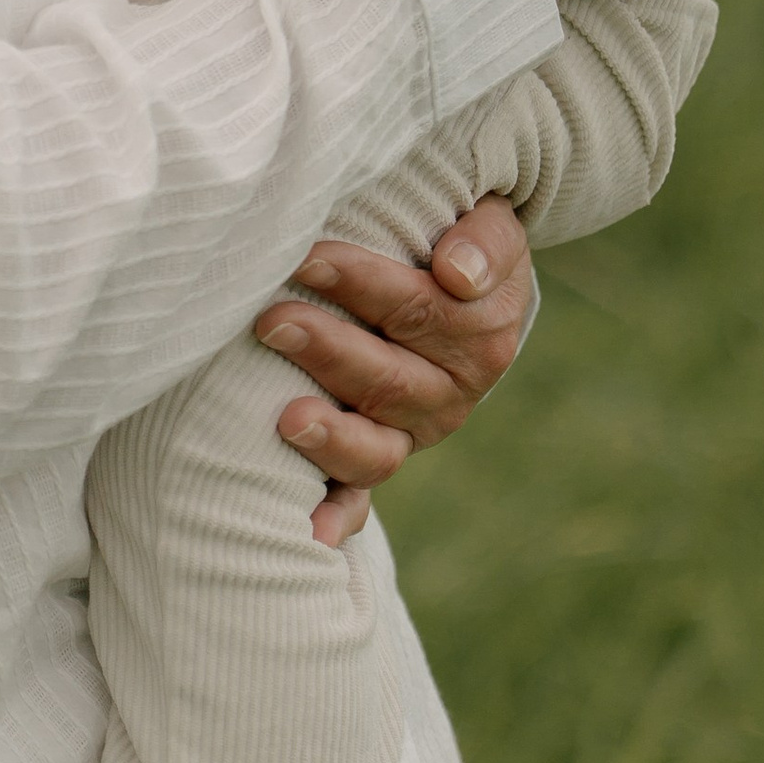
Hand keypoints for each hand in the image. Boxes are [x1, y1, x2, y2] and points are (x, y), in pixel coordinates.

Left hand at [251, 198, 533, 546]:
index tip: (309, 257)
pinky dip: (336, 517)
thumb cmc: (459, 243)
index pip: (420, 310)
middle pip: (390, 379)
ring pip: (376, 448)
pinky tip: (311, 533)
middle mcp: (448, 394)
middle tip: (272, 321)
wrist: (464, 284)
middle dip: (328, 351)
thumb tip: (457, 274)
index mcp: (480, 337)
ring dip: (332, 437)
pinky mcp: (376, 457)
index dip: (363, 285)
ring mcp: (409, 434)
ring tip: (287, 419)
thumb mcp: (491, 228)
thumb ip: (485, 244)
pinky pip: (357, 496)